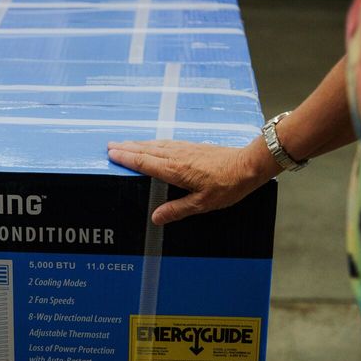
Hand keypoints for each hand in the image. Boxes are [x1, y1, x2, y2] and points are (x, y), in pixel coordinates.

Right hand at [107, 139, 274, 224]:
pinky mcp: (194, 147)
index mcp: (176, 170)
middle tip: (110, 145)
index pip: (145, 163)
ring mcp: (186, 149)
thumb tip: (156, 218)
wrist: (249, 165)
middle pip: (147, 150)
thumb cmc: (229, 186)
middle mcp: (178, 156)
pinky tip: (153, 144)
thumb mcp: (203, 204)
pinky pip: (167, 143)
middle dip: (127, 148)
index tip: (112, 154)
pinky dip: (154, 143)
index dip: (127, 158)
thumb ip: (178, 210)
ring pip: (156, 145)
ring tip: (126, 143)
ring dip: (139, 144)